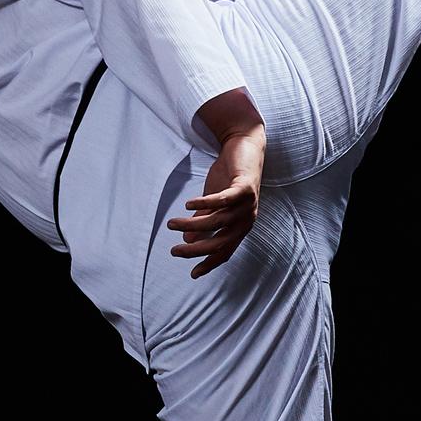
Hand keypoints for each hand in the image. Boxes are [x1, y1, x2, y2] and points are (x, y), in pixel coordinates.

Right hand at [167, 124, 263, 277]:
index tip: (193, 274)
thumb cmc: (229, 177)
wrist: (245, 147)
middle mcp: (247, 219)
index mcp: (240, 226)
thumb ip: (203, 221)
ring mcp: (248, 204)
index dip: (210, 263)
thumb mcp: (214, 203)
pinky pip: (224, 200)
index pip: (226, 251)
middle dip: (197, 250)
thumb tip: (189, 241)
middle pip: (221, 241)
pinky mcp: (245, 187)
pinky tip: (188, 205)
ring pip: (217, 221)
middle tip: (174, 251)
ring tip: (172, 224)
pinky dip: (205, 203)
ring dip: (193, 225)